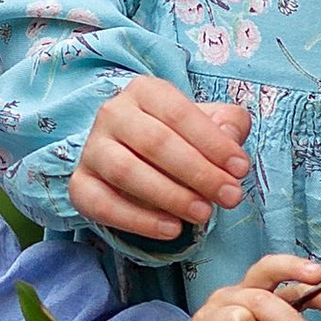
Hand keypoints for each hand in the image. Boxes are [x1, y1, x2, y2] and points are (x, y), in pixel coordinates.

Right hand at [70, 75, 249, 244]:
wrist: (133, 156)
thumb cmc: (178, 137)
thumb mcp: (209, 123)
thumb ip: (228, 123)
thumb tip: (230, 136)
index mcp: (144, 91)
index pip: (179, 113)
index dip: (213, 143)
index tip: (241, 169)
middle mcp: (112, 114)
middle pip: (154, 142)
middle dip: (198, 173)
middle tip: (230, 198)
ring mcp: (92, 149)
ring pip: (126, 172)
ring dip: (169, 196)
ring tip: (204, 214)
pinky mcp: (80, 184)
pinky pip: (103, 204)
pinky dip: (138, 221)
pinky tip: (172, 229)